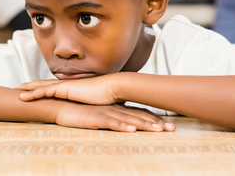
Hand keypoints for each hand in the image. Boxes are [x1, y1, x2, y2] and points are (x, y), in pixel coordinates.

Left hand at [16, 74, 122, 105]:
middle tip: (18, 86)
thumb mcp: (94, 102)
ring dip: (28, 88)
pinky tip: (25, 96)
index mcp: (72, 88)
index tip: (32, 89)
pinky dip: (34, 93)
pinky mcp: (65, 89)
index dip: (41, 87)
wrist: (112, 88)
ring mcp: (65, 86)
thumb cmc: (107, 96)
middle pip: (43, 84)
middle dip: (30, 85)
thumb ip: (88, 103)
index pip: (53, 87)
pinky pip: (45, 91)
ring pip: (41, 86)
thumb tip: (89, 109)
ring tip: (16, 90)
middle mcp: (66, 85)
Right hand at [55, 102, 174, 132]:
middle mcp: (116, 109)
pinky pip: (111, 123)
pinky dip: (122, 126)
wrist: (63, 105)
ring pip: (129, 120)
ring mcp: (107, 112)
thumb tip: (129, 122)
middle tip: (172, 129)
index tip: (170, 126)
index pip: (140, 114)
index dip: (155, 119)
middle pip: (139, 116)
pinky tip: (132, 130)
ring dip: (144, 125)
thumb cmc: (82, 111)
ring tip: (159, 130)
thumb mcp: (102, 115)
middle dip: (157, 123)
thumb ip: (116, 116)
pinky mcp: (96, 117)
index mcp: (118, 109)